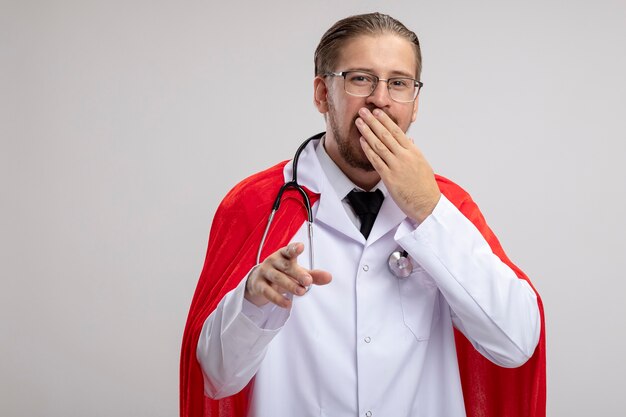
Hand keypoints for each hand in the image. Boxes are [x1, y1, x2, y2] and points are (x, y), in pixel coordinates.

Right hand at [245, 242, 331, 307]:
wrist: (258, 280)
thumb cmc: (281, 273)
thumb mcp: (297, 272)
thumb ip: (312, 275)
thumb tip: (329, 277)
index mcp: (283, 255)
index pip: (289, 250)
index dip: (294, 248)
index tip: (301, 247)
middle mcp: (273, 261)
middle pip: (286, 266)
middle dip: (297, 273)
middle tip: (308, 280)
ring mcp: (265, 272)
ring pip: (277, 278)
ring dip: (290, 285)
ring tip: (302, 292)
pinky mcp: (258, 285)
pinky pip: (268, 292)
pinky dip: (278, 298)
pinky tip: (287, 303)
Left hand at [355, 107, 440, 222]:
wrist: (427, 203)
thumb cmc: (425, 186)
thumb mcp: (422, 164)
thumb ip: (413, 151)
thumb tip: (409, 140)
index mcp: (413, 152)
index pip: (397, 131)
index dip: (385, 121)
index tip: (377, 112)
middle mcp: (404, 156)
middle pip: (386, 135)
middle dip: (373, 121)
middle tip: (364, 111)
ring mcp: (396, 166)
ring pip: (379, 145)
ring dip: (367, 132)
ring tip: (359, 123)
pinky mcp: (389, 177)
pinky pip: (376, 160)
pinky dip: (368, 150)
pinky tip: (362, 141)